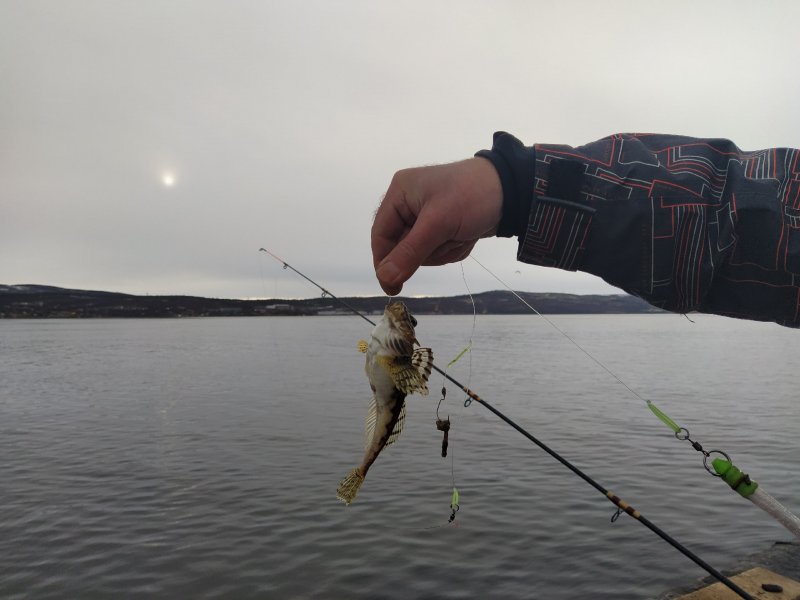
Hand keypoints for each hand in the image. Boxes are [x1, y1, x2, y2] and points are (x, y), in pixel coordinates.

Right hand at [371, 157, 502, 294]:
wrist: (513, 191)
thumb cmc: (471, 196)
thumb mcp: (439, 224)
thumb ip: (410, 253)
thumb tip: (385, 278)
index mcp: (400, 193)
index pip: (380, 235)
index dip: (384, 262)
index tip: (392, 287)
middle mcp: (408, 204)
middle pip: (402, 247)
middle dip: (428, 251)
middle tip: (449, 238)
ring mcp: (426, 217)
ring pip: (422, 253)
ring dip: (444, 250)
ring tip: (461, 233)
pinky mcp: (443, 227)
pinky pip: (438, 251)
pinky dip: (453, 248)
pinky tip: (467, 235)